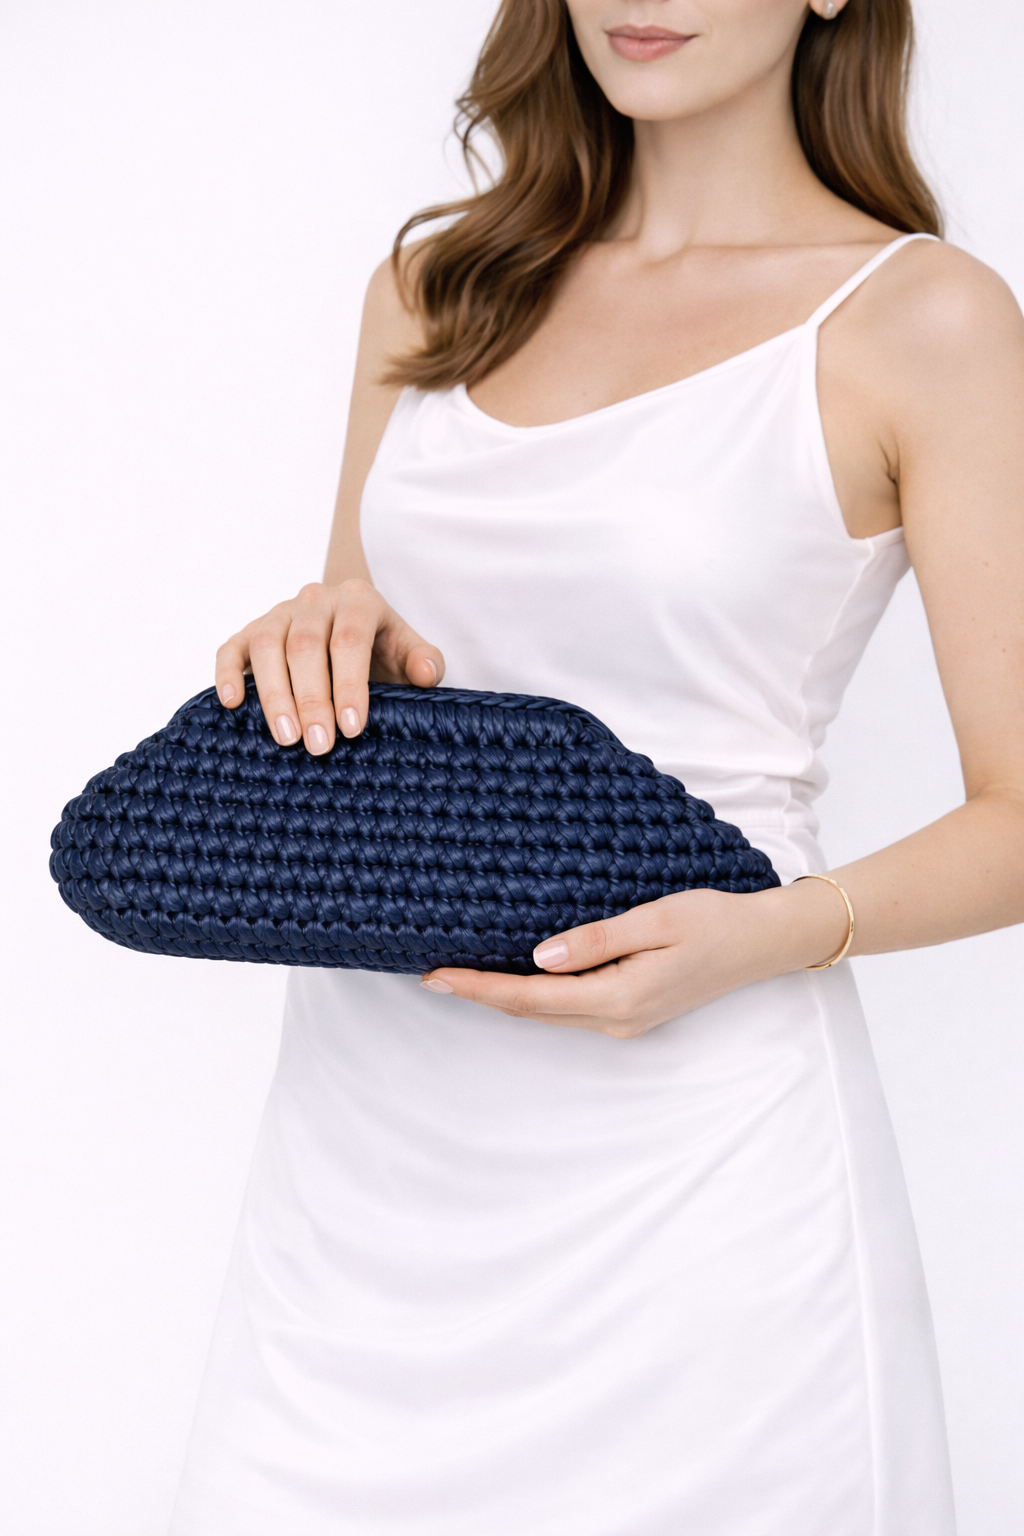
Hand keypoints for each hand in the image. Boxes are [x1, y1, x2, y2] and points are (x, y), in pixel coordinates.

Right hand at [215, 578, 444, 753]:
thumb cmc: (381, 650)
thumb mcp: (407, 652)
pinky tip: (232, 704)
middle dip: (312, 699)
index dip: (350, 684)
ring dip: (274, 694)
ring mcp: (279, 613)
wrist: (350, 627)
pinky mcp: (250, 630)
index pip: (350, 640)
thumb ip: (422, 660)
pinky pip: (232, 647)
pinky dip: (227, 674)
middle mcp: (316, 600)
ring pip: (267, 646)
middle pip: (306, 646)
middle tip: (319, 745)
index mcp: (358, 601)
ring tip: (286, 737)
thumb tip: (427, 673)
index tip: (352, 728)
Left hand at [420, 882, 852, 1037]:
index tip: (435, 975)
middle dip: (479, 994)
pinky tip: (513, 975)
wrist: (763, 943)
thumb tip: (539, 957)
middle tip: (429, 972)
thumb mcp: (657, 920)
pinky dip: (532, 993)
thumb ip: (597, 939)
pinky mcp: (630, 1009)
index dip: (479, 988)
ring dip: (502, 996)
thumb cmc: (715, 921)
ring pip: (547, 1012)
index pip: (530, 998)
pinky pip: (567, 1006)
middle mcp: (615, 1019)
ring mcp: (624, 1019)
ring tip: (459, 972)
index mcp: (618, 998)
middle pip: (531, 1011)